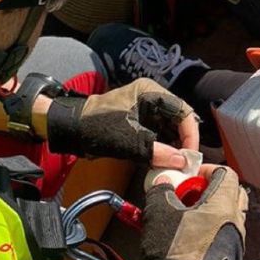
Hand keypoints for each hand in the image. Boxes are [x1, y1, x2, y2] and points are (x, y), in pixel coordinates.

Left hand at [45, 79, 198, 161]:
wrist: (69, 128)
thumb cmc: (96, 127)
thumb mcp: (127, 140)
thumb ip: (156, 151)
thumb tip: (182, 162)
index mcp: (150, 92)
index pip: (182, 111)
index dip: (190, 134)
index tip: (189, 157)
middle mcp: (152, 98)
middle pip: (179, 120)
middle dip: (183, 142)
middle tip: (185, 165)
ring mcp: (146, 110)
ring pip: (170, 129)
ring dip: (174, 147)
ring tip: (177, 167)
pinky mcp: (140, 122)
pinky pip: (159, 135)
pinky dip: (163, 148)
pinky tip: (165, 163)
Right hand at [141, 166, 247, 259]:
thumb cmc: (172, 249)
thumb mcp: (159, 211)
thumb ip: (162, 190)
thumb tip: (164, 184)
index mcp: (223, 204)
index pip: (226, 173)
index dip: (207, 171)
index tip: (190, 178)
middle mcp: (236, 222)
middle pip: (234, 193)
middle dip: (214, 190)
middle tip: (191, 196)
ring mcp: (236, 243)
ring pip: (231, 216)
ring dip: (213, 212)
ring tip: (189, 218)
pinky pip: (227, 237)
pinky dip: (214, 231)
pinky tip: (193, 239)